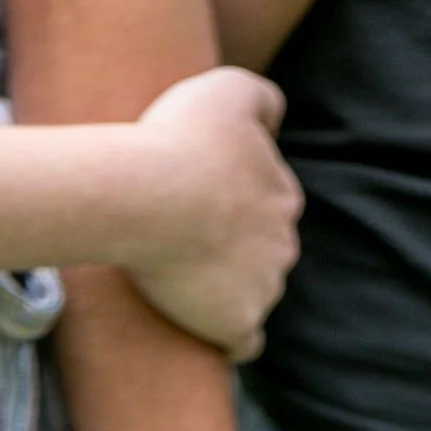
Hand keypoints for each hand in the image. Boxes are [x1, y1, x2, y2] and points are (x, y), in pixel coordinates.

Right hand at [119, 64, 301, 356]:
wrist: (146, 196)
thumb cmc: (179, 139)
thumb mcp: (226, 88)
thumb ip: (261, 96)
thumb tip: (276, 119)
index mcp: (282, 198)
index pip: (270, 205)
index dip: (235, 204)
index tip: (197, 201)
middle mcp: (283, 247)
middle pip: (265, 253)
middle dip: (236, 250)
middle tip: (183, 241)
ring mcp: (264, 290)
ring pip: (255, 294)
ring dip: (228, 291)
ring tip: (183, 281)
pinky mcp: (237, 325)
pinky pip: (245, 341)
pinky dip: (232, 338)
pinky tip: (210, 330)